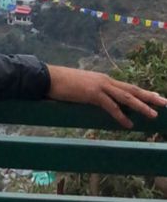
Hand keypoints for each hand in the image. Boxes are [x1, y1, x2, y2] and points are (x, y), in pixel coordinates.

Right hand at [46, 64, 166, 129]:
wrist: (48, 77)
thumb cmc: (61, 83)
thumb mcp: (81, 88)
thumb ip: (92, 93)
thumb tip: (98, 102)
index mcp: (103, 79)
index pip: (127, 86)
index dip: (142, 92)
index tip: (156, 97)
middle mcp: (105, 80)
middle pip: (132, 89)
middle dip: (149, 97)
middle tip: (165, 102)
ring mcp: (99, 86)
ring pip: (126, 97)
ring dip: (141, 106)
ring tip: (154, 115)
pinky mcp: (92, 94)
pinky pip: (110, 106)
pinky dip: (121, 115)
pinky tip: (128, 124)